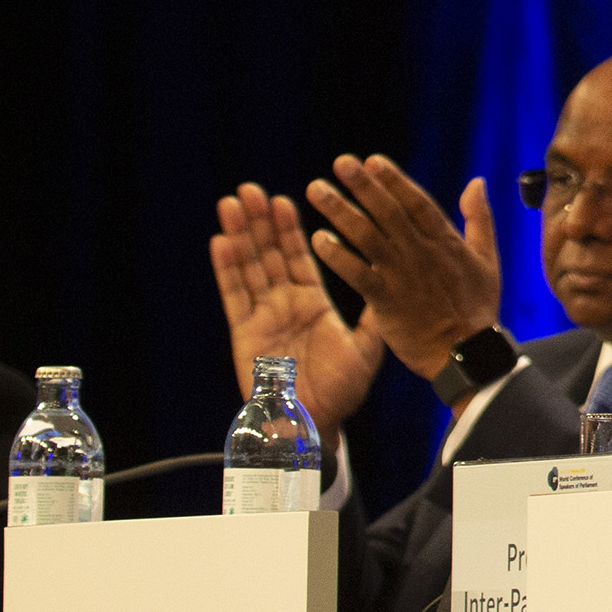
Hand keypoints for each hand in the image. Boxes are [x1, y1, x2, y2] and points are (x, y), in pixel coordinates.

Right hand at [210, 184, 384, 429]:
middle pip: (269, 255)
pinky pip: (235, 295)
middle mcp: (285, 305)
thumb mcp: (367, 345)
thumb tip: (391, 276)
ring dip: (240, 235)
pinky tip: (221, 241)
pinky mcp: (244, 333)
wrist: (316, 422)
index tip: (285, 198)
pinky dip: (227, 268)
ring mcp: (262, 317)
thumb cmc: (343, 390)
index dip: (290, 229)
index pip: (300, 257)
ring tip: (233, 202)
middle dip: (260, 222)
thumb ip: (373, 310)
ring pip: (249, 268)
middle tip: (251, 190)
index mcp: (313, 303)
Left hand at [305, 156, 503, 378]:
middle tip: (341, 162)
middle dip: (363, 185)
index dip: (393, 180)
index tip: (372, 160)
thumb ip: (479, 218)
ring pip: (368, 236)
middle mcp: (422, 253)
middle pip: (388, 211)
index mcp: (445, 241)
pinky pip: (358, 274)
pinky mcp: (387, 301)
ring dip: (341, 211)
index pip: (416, 202)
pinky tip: (318, 239)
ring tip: (317, 190)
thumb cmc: (477, 308)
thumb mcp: (488, 258)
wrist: (466, 353)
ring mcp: (403, 276)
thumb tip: (477, 182)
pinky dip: (339, 256)